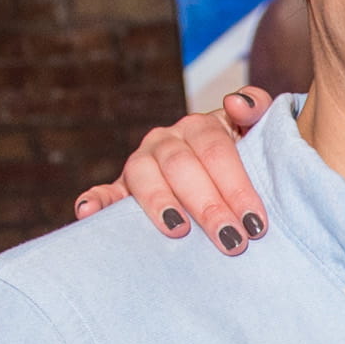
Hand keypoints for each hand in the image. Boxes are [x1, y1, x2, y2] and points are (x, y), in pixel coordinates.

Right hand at [72, 87, 275, 251]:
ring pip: (144, 177)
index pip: (216, 152)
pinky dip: (95, 200)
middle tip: (231, 240)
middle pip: (182, 167)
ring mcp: (141, 164)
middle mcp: (165, 141)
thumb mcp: (255, 131)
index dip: (237, 186)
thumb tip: (236, 103)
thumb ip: (256, 108)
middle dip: (208, 206)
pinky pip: (106, 192)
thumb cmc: (243, 158)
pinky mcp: (122, 189)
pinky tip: (88, 212)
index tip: (255, 222)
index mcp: (198, 126)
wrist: (216, 175)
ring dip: (159, 203)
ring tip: (177, 229)